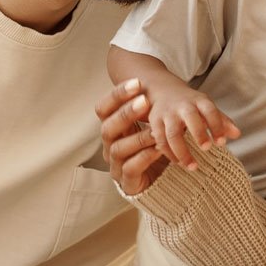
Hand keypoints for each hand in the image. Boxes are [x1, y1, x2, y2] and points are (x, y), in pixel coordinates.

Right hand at [95, 79, 168, 195]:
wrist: (161, 181)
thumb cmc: (155, 147)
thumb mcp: (152, 125)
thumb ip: (150, 110)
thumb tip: (156, 85)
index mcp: (114, 128)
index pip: (104, 108)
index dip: (117, 95)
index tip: (136, 82)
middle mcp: (111, 145)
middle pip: (107, 127)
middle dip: (126, 113)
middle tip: (144, 101)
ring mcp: (116, 164)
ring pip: (118, 148)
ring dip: (138, 137)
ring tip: (156, 130)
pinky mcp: (127, 182)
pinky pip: (130, 168)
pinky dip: (144, 157)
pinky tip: (158, 149)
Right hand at [143, 80, 240, 170]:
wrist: (162, 90)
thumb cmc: (190, 103)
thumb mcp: (206, 107)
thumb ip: (222, 121)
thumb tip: (237, 134)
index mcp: (199, 101)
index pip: (210, 110)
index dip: (216, 125)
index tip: (222, 142)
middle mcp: (182, 106)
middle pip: (190, 118)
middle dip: (198, 133)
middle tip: (207, 148)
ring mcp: (167, 114)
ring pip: (172, 133)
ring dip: (182, 151)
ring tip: (193, 167)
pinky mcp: (154, 122)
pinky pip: (160, 141)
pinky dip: (169, 153)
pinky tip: (178, 162)